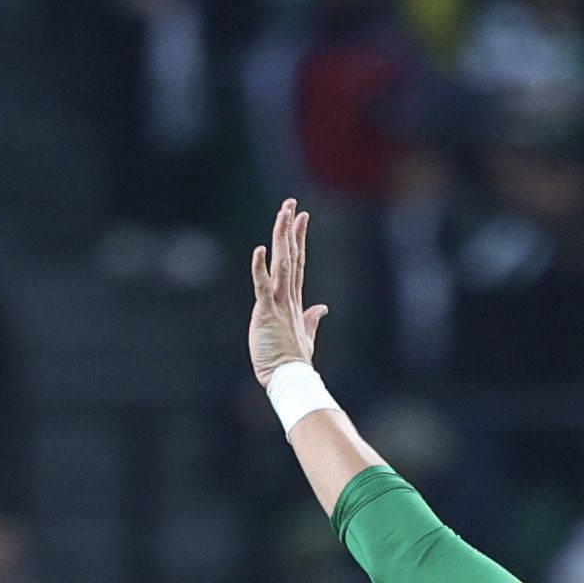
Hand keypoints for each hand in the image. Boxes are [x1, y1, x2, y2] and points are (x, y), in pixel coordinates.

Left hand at [246, 199, 328, 380]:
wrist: (290, 378)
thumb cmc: (294, 361)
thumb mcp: (305, 335)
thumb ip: (313, 319)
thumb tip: (322, 308)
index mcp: (295, 301)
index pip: (297, 263)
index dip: (299, 239)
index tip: (301, 218)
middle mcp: (289, 297)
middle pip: (291, 256)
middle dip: (290, 229)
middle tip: (291, 204)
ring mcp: (279, 303)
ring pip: (281, 264)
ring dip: (282, 238)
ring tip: (283, 214)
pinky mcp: (267, 313)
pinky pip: (263, 287)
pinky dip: (261, 268)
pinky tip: (260, 250)